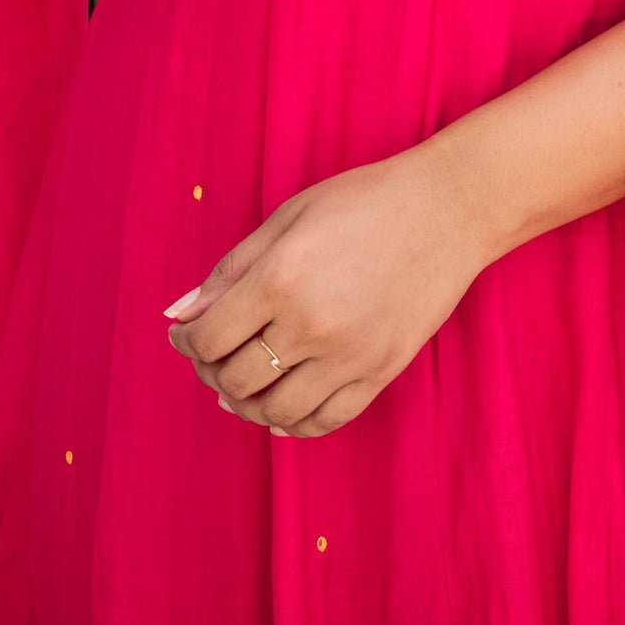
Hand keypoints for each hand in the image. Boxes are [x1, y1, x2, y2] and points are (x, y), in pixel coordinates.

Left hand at [164, 144, 490, 439]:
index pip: (209, 338)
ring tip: (242, 383)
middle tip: (212, 356)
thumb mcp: (286, 218)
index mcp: (281, 278)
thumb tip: (178, 314)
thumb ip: (230, 270)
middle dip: (211, 372)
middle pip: (235, 380)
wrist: (446, 211)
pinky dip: (292, 423)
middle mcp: (311, 325)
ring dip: (246, 404)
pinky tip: (281, 406)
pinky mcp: (381, 374)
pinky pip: (325, 421)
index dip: (186, 343)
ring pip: (274, 412)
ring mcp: (350, 356)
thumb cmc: (362, 201)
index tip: (183, 335)